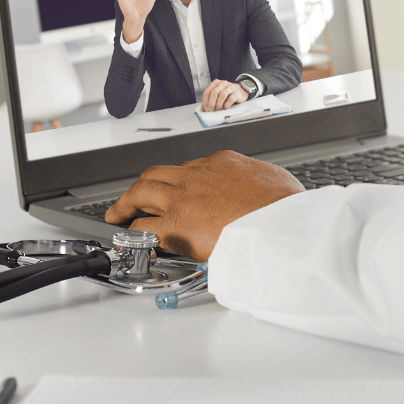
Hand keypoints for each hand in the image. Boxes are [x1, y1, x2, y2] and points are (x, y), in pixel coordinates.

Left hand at [103, 150, 302, 258]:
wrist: (281, 222)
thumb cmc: (285, 207)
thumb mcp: (275, 181)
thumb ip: (259, 183)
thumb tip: (264, 191)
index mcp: (223, 162)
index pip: (191, 169)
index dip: (180, 182)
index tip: (177, 192)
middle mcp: (199, 175)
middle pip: (158, 173)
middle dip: (142, 184)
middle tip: (133, 196)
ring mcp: (184, 198)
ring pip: (142, 192)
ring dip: (126, 203)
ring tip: (117, 213)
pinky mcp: (176, 225)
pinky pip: (144, 227)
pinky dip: (133, 232)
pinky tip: (129, 240)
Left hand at [200, 79, 248, 111]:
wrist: (241, 91)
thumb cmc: (227, 94)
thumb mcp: (217, 96)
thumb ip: (209, 101)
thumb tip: (202, 109)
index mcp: (216, 83)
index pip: (207, 91)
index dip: (205, 101)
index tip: (206, 109)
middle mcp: (223, 83)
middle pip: (214, 93)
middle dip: (211, 103)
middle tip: (211, 110)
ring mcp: (230, 87)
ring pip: (222, 94)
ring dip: (218, 104)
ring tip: (218, 109)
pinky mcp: (236, 92)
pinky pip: (231, 98)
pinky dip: (226, 105)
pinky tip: (224, 108)